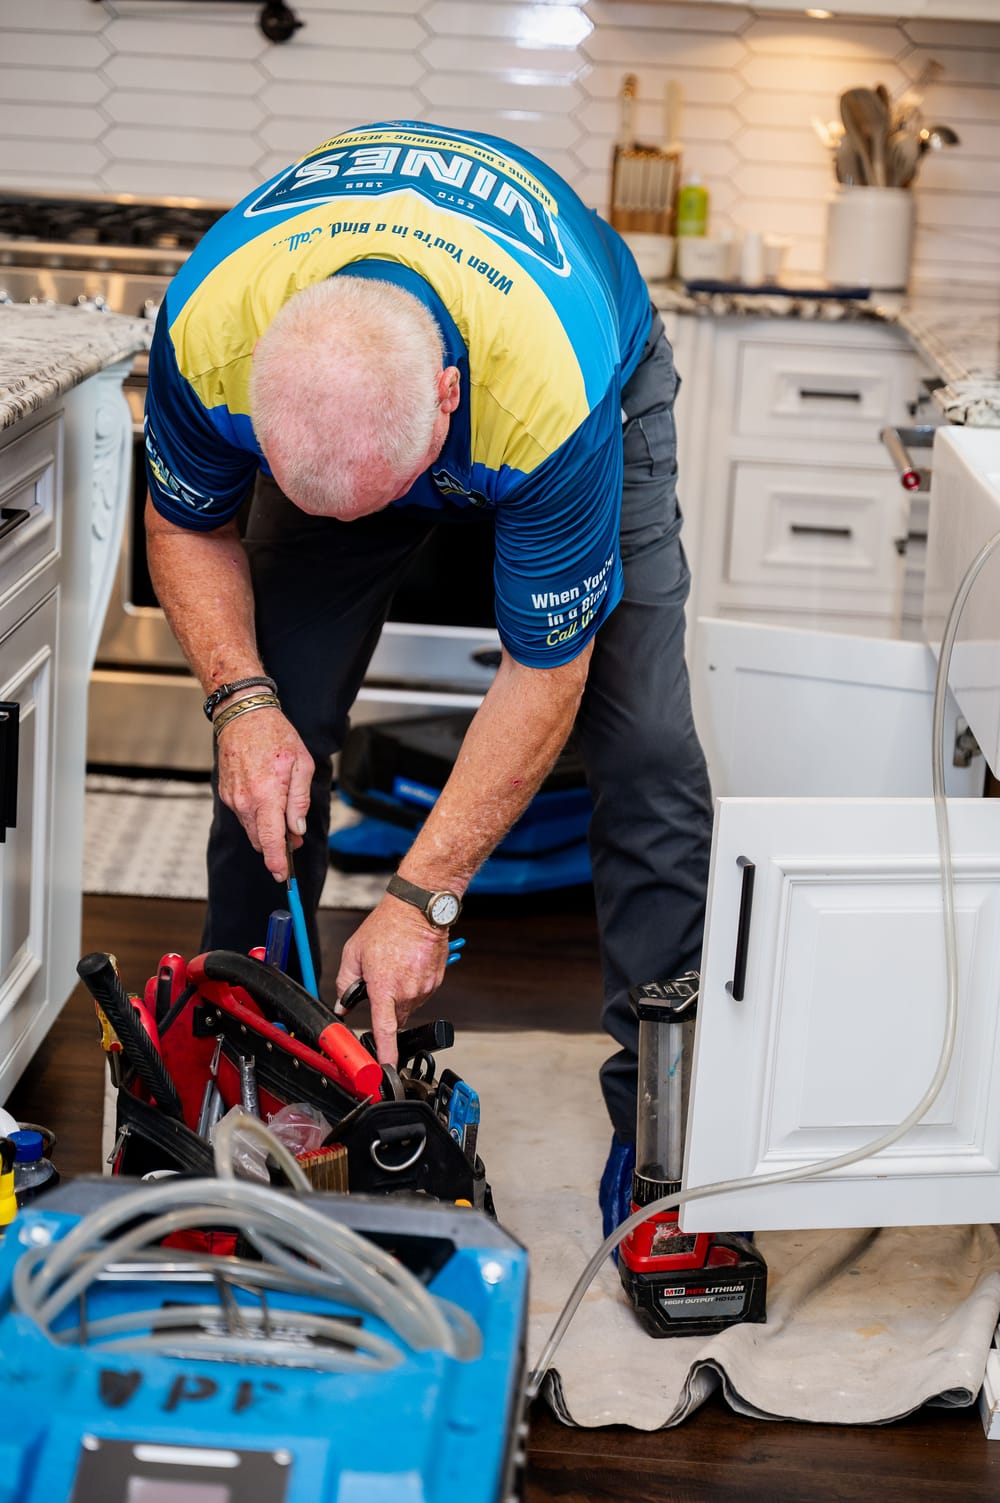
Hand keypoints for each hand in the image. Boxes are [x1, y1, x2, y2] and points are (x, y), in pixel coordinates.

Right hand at [216, 708, 312, 880]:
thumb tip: (296, 829)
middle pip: (261, 840)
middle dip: (278, 845)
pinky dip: (257, 816)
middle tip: (295, 836)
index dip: (277, 862)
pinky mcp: (227, 794)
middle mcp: (246, 801)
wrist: (243, 716)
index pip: (271, 839)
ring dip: (268, 830)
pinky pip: (244, 815)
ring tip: (283, 814)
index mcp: (267, 794)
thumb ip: (299, 800)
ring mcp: (233, 799)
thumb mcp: (301, 764)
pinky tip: (267, 798)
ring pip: (252, 829)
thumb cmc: (276, 736)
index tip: (282, 876)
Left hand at [337, 899, 450, 1065]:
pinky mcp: (436, 981)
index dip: (385, 1053)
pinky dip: (412, 985)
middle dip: (385, 1008)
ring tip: (395, 966)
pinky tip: (407, 965)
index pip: (385, 1030)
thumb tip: (342, 1003)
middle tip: (379, 981)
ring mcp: (425, 987)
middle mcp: (407, 991)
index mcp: (385, 987)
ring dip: (399, 995)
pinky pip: (421, 993)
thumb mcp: (354, 952)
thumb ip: (344, 982)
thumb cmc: (387, 926)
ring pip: (408, 1005)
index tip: (385, 1070)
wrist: (419, 910)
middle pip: (395, 1017)